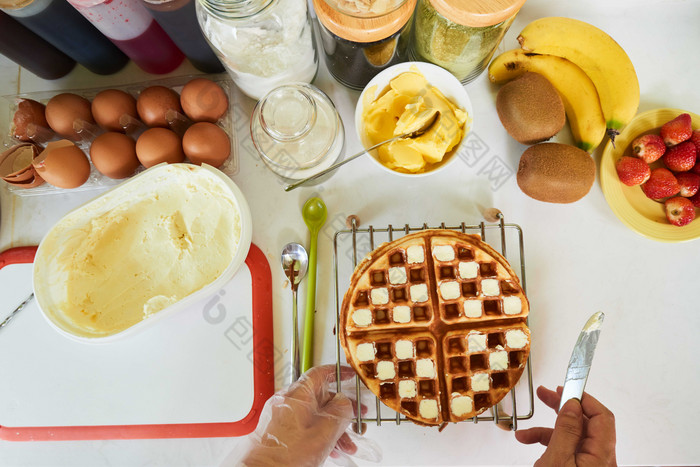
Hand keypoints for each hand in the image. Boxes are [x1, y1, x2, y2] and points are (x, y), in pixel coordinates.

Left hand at [224, 365, 360, 466]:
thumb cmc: (285, 455)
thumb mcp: (323, 433)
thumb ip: (339, 412)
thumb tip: (346, 402)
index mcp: (297, 395)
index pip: (320, 373)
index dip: (338, 373)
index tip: (350, 377)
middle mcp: (287, 401)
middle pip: (320, 398)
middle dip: (342, 411)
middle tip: (357, 419)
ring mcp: (281, 416)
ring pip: (314, 415)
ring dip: (333, 428)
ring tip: (347, 445)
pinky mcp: (279, 430)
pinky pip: (305, 426)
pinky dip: (319, 434)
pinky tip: (331, 449)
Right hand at [515, 386, 616, 466]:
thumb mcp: (557, 459)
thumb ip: (566, 430)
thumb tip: (571, 405)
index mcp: (602, 455)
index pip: (602, 416)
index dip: (583, 399)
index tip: (565, 389)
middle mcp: (601, 460)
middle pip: (585, 423)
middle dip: (561, 408)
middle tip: (546, 394)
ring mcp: (590, 465)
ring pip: (572, 437)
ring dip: (547, 429)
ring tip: (526, 430)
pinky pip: (566, 449)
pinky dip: (547, 443)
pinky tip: (530, 442)